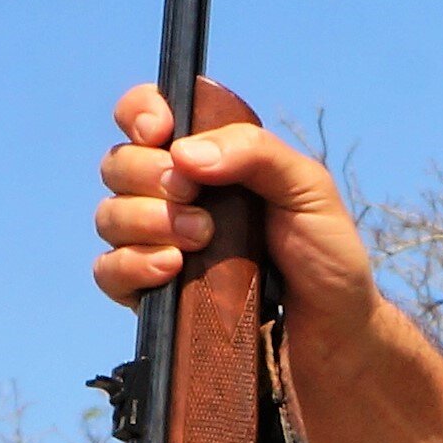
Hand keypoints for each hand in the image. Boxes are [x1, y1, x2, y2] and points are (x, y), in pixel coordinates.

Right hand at [90, 85, 380, 334]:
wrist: (334, 329)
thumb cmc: (324, 253)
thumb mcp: (307, 188)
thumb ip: (255, 152)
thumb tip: (184, 153)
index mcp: (207, 158)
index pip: (147, 115)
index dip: (141, 112)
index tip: (161, 132)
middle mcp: (173, 196)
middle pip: (119, 164)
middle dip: (150, 174)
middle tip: (195, 196)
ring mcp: (158, 244)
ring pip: (110, 216)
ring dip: (147, 220)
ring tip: (202, 239)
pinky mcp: (151, 293)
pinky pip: (108, 271)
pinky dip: (133, 264)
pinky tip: (171, 268)